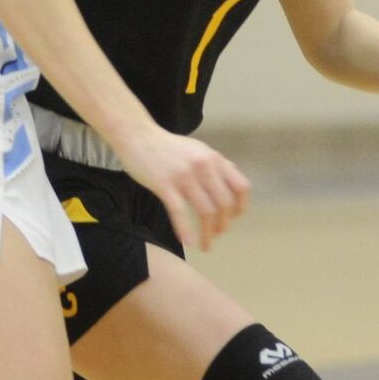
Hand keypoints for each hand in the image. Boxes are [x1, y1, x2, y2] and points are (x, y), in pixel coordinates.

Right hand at [118, 126, 250, 252]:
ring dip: (208, 233)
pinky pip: (180, 212)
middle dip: (223, 224)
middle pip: (224, 204)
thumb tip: (233, 175)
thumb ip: (215, 163)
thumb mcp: (197, 149)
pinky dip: (185, 230)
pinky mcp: (164, 185)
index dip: (240, 207)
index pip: (241, 187)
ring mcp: (184, 176)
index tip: (233, 218)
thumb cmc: (166, 145)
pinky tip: (188, 243)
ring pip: (205, 211)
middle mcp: (204, 167)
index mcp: (214, 159)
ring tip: (205, 244)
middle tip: (217, 233)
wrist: (137, 136)